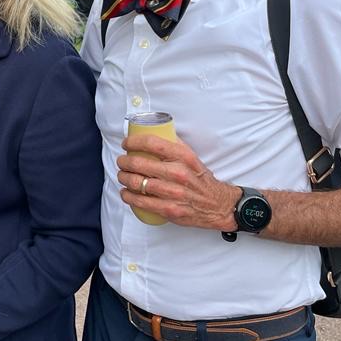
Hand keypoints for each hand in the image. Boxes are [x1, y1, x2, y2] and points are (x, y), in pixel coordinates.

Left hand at [117, 133, 239, 231]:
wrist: (218, 205)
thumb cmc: (201, 180)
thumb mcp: (192, 157)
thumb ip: (175, 144)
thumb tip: (155, 131)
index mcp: (183, 157)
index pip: (151, 143)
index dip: (133, 142)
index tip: (126, 144)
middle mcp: (178, 173)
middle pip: (138, 164)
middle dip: (123, 162)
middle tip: (121, 162)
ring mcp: (173, 193)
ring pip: (136, 183)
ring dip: (123, 178)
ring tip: (122, 176)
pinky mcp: (169, 209)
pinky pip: (140, 201)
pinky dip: (128, 196)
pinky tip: (126, 193)